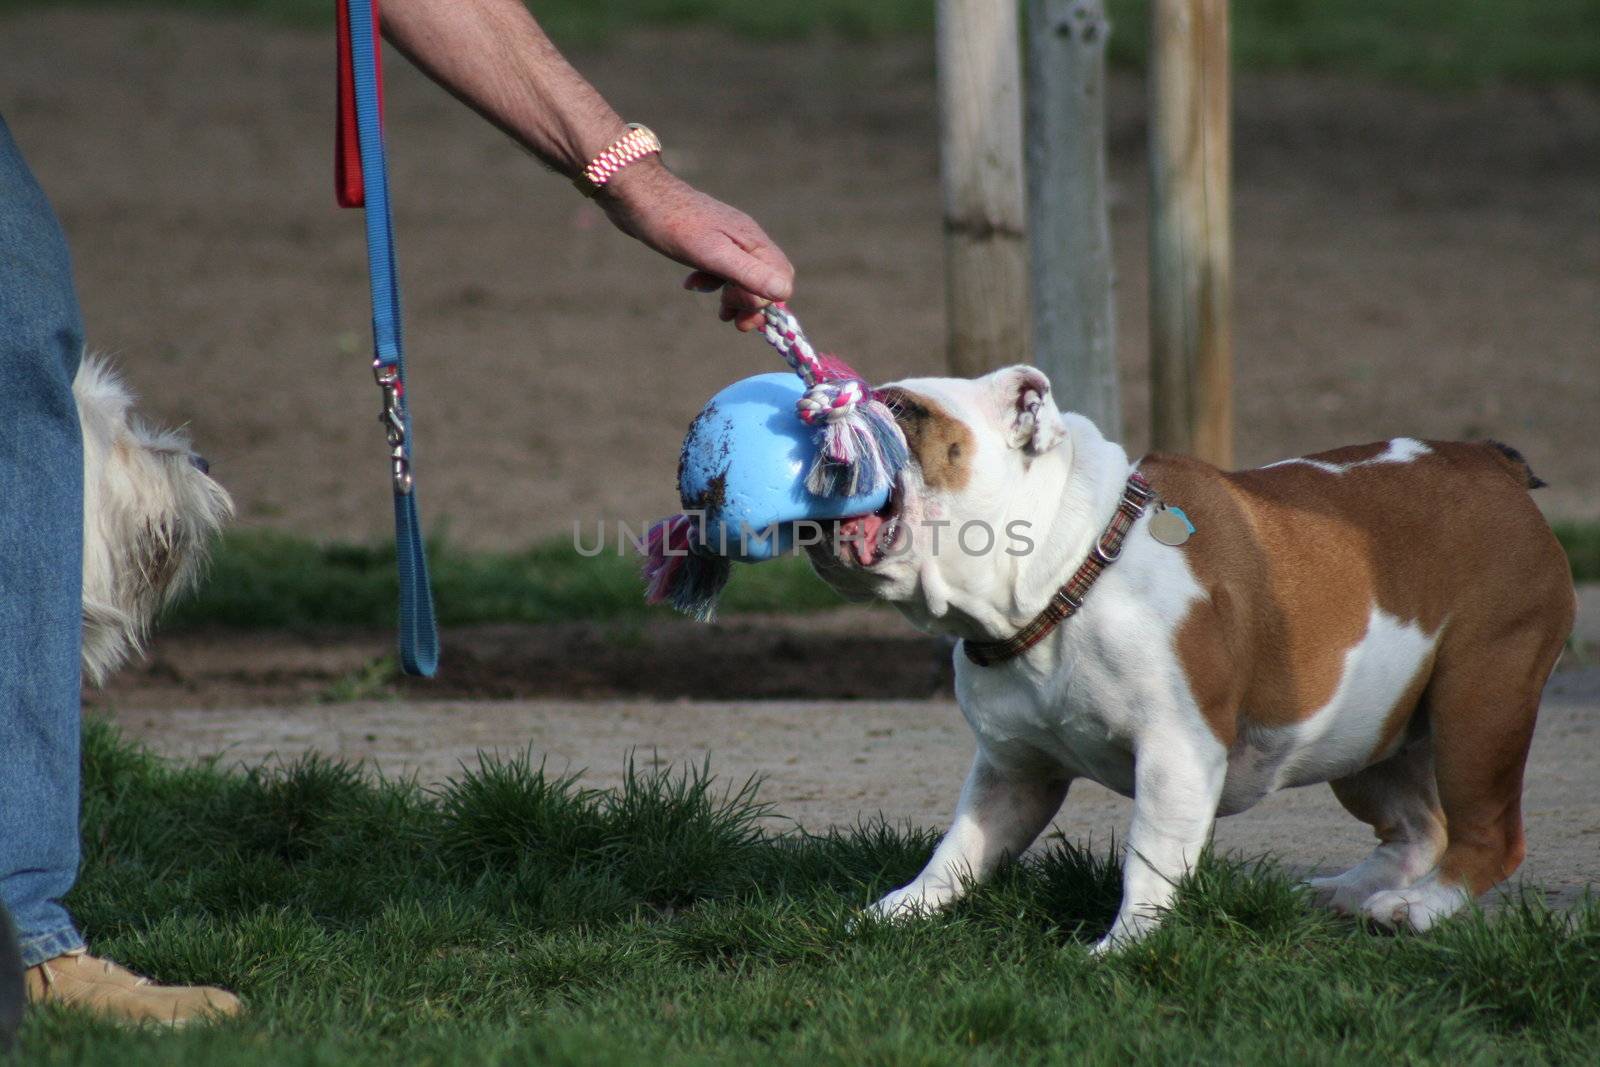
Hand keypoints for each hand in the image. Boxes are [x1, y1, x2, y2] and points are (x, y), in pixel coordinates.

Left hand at [598, 160, 793, 330]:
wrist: (635, 194)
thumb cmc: (672, 224)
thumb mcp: (711, 254)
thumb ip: (748, 273)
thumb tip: (784, 293)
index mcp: (751, 241)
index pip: (781, 278)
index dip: (765, 302)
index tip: (740, 315)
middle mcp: (744, 238)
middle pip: (765, 278)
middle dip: (750, 303)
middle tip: (728, 319)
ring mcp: (726, 238)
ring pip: (743, 275)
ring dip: (733, 297)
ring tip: (717, 312)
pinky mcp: (706, 239)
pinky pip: (722, 267)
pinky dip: (712, 282)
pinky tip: (691, 284)